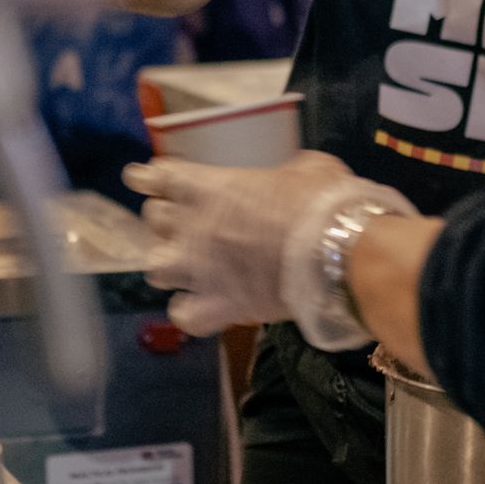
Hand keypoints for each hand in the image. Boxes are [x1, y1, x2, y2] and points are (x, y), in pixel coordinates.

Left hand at [123, 151, 415, 350]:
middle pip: (154, 220)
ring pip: (155, 268)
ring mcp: (199, 271)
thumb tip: (291, 175)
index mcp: (209, 187)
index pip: (156, 178)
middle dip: (167, 219)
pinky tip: (201, 306)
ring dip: (170, 264)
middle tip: (187, 221)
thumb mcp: (309, 168)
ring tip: (188, 265)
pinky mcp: (217, 307)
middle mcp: (193, 227)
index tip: (144, 179)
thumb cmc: (324, 203)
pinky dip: (189, 311)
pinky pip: (183, 315)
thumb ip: (285, 171)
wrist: (340, 253)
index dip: (148, 178)